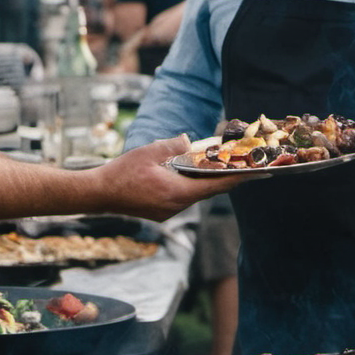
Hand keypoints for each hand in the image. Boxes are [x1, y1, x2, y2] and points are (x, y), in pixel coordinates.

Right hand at [91, 135, 248, 220]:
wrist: (98, 194)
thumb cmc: (122, 172)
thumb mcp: (150, 151)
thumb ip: (174, 145)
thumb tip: (189, 141)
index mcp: (177, 193)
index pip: (216, 186)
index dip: (237, 179)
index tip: (256, 174)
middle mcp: (176, 207)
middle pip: (208, 191)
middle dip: (225, 178)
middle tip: (242, 167)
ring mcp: (168, 212)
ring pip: (196, 195)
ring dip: (207, 182)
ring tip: (220, 168)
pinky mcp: (161, 212)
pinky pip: (183, 198)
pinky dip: (192, 186)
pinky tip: (193, 175)